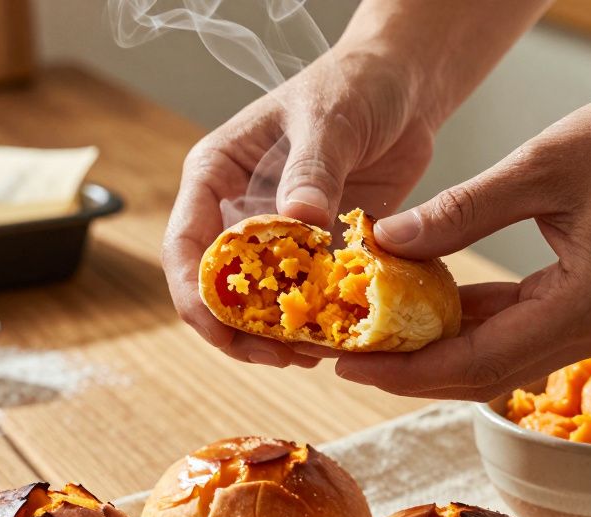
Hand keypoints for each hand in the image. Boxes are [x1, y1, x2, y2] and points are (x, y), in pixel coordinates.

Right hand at [161, 46, 436, 367]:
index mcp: (216, 174)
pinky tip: (340, 337)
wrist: (404, 85)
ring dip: (280, 335)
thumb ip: (313, 169)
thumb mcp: (331, 120)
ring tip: (314, 355)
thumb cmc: (356, 84)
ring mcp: (275, 234)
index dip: (197, 296)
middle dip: (240, 330)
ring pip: (260, 301)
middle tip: (281, 358)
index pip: (186, 245)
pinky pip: (307, 296)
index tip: (223, 330)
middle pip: (217, 288)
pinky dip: (318, 321)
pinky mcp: (315, 249)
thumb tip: (298, 220)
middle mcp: (236, 210)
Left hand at [336, 84, 590, 398]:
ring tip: (371, 340)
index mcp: (585, 307)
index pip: (478, 361)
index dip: (407, 370)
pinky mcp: (588, 307)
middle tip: (345, 361)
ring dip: (434, 353)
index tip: (349, 366)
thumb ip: (460, 212)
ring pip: (496, 359)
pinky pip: (515, 330)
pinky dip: (467, 325)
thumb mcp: (538, 167)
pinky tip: (421, 308)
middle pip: (482, 375)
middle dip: (410, 373)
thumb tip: (386, 243)